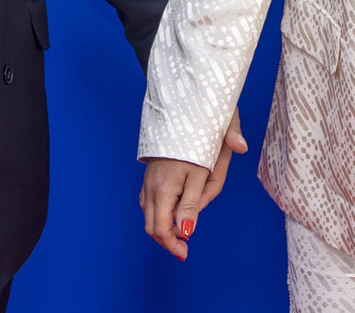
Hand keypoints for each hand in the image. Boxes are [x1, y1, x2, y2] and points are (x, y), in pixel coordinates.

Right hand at [140, 107, 248, 260]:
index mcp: (165, 186)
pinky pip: (150, 199)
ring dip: (164, 225)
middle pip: (151, 224)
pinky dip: (160, 212)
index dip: (172, 244)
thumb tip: (187, 231)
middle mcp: (152, 184)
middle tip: (184, 249)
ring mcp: (149, 178)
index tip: (185, 250)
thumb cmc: (201, 138)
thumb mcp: (205, 170)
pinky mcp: (151, 172)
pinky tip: (173, 212)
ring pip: (149, 212)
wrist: (186, 104)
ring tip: (182, 232)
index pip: (160, 228)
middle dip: (167, 239)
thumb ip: (195, 201)